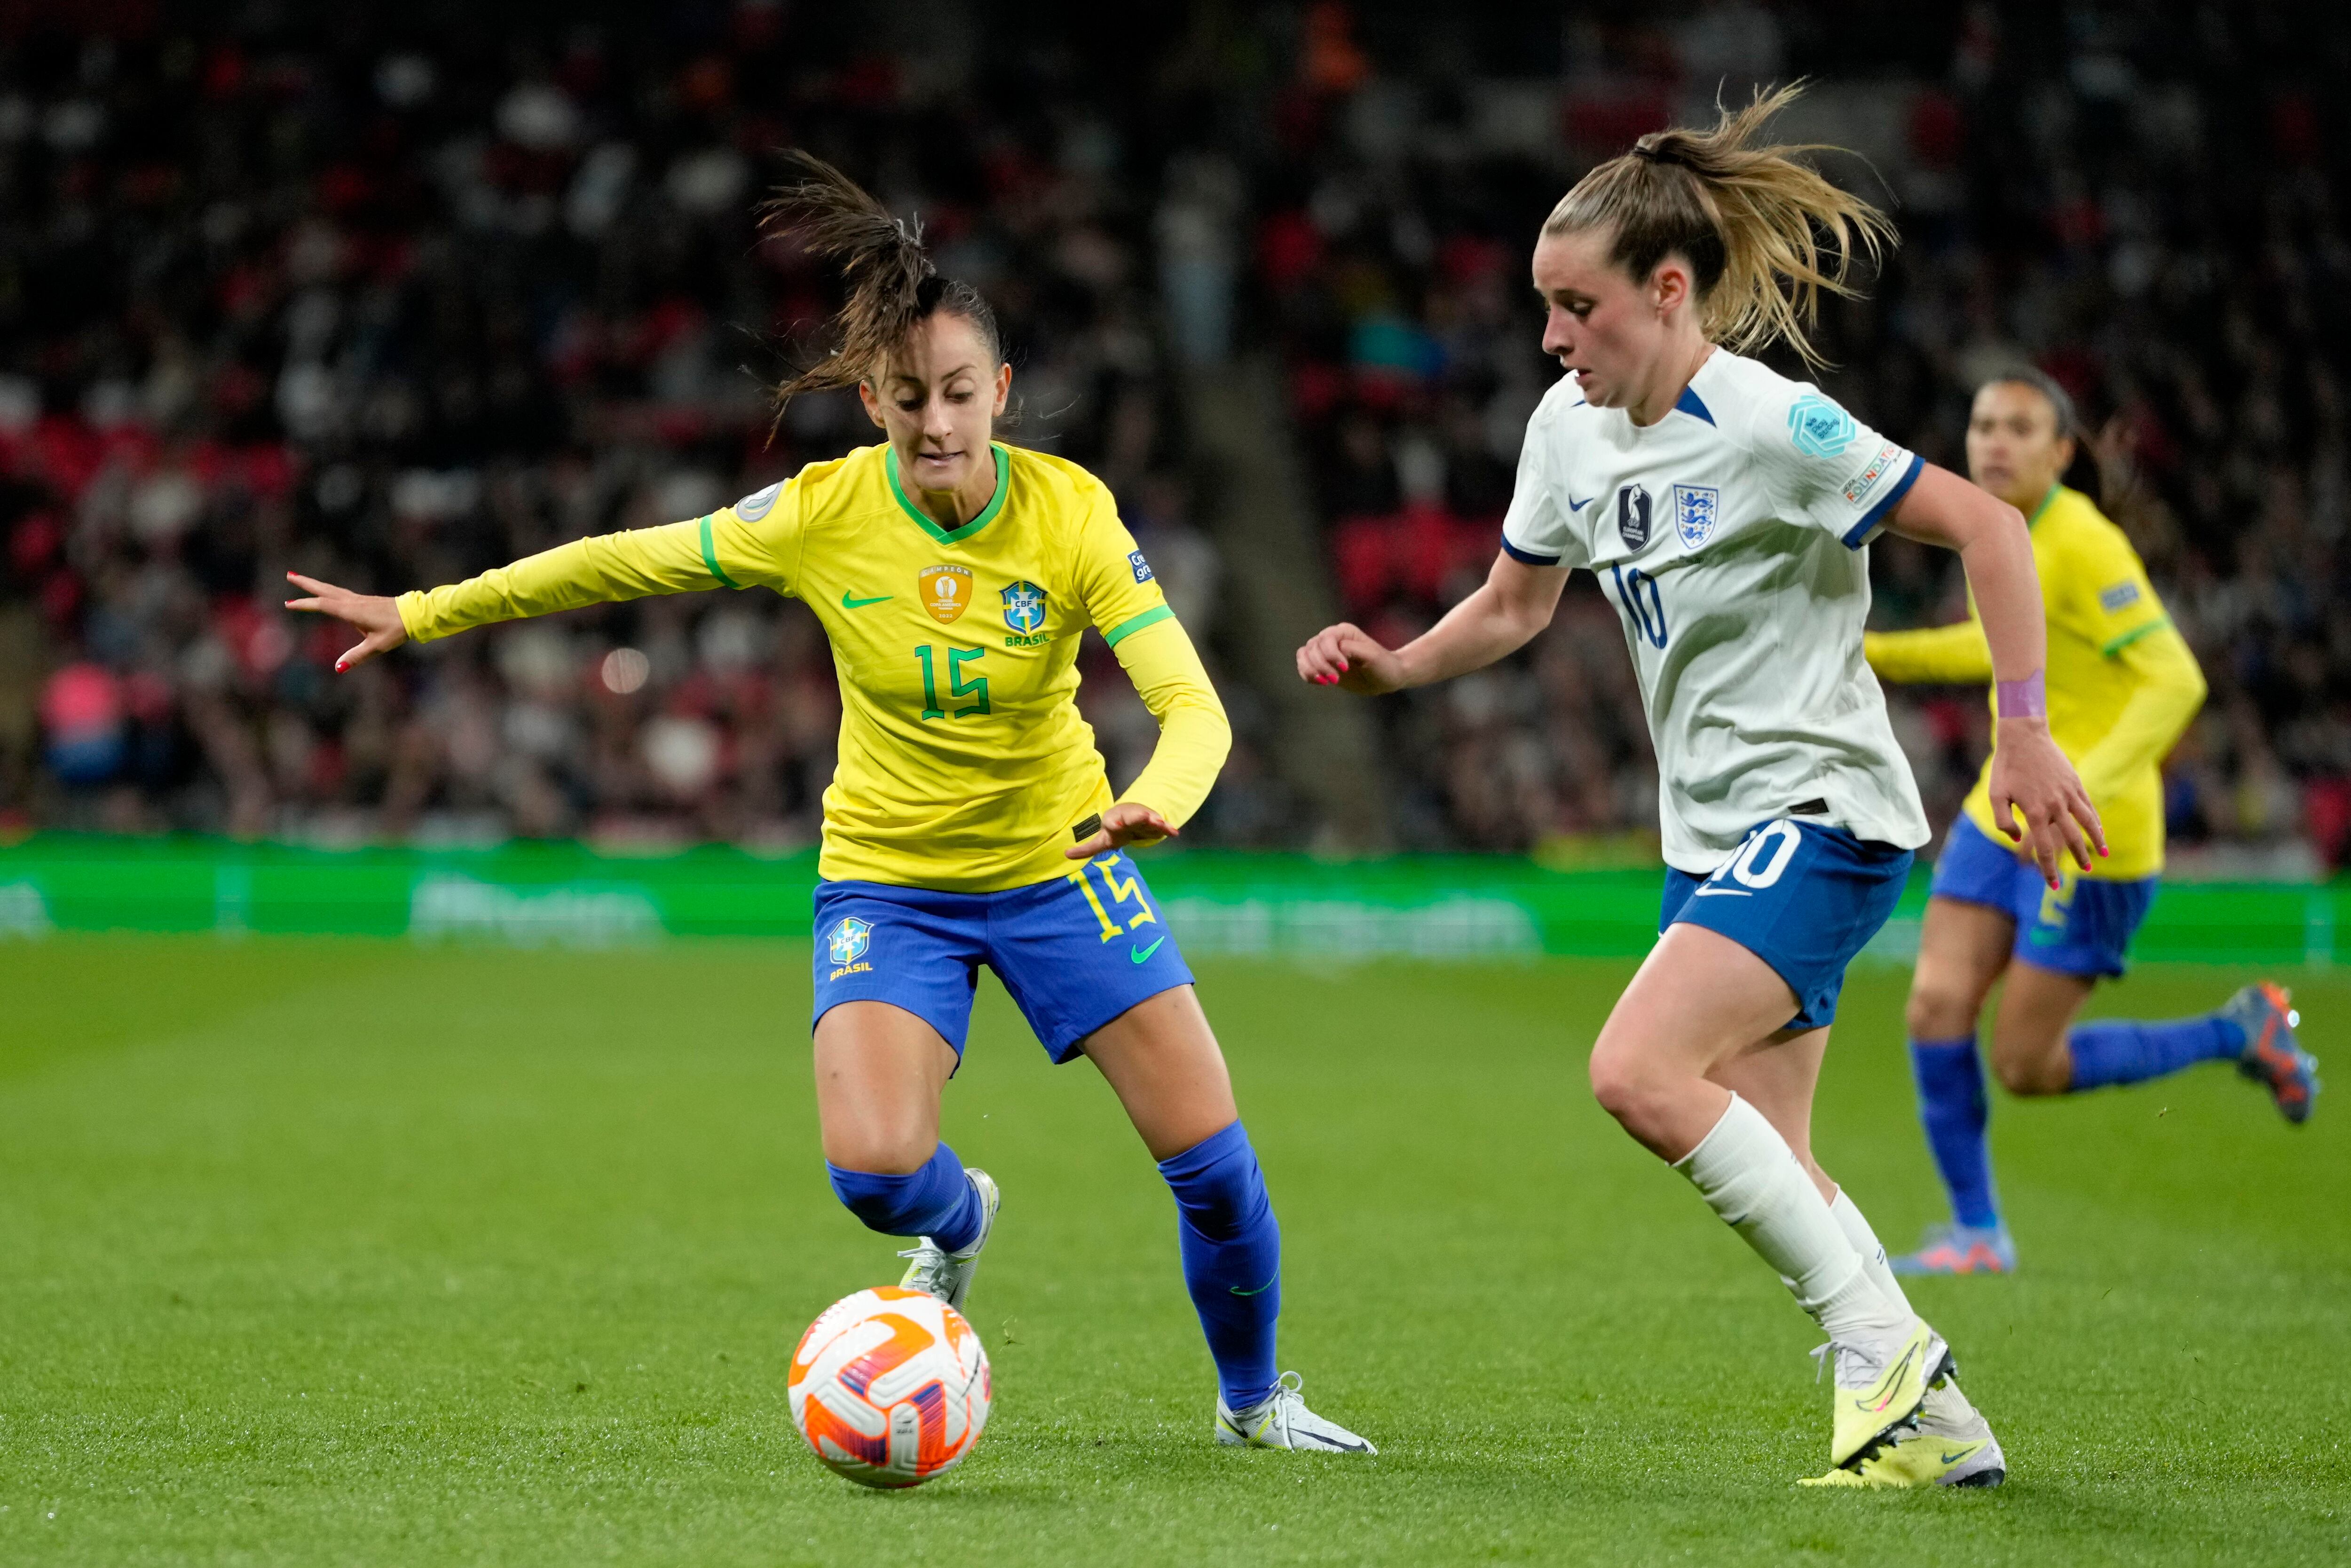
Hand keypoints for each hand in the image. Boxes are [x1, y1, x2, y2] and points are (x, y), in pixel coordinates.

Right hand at [283, 572, 408, 670]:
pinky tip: (328, 593)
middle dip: (306, 583)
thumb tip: (338, 668)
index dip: (305, 604)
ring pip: (332, 589)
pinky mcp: (365, 600)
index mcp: (351, 611)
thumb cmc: (396, 630)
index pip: (322, 605)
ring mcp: (359, 599)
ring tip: (302, 580)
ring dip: (316, 585)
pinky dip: (329, 590)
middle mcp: (353, 602)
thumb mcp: (377, 646)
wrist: (415, 614)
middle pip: (324, 590)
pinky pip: (341, 593)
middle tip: (289, 575)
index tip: (288, 604)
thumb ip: (356, 657)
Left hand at [1066, 801, 1176, 859]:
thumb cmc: (1115, 830)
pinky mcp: (1155, 823)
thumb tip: (1065, 854)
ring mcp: (1143, 819)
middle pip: (1133, 817)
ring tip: (1159, 822)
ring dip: (1154, 820)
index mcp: (1114, 822)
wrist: (1133, 817)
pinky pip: (1162, 825)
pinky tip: (1174, 832)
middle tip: (1144, 818)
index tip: (1114, 825)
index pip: (1112, 822)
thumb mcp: (1102, 841)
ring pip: (1148, 818)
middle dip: (1138, 817)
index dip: (1114, 823)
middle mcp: (1129, 818)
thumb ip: (1086, 849)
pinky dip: (1168, 828)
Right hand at [1296, 622, 1406, 693]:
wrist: (1386, 678)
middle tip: (1336, 680)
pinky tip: (1321, 682)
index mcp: (1344, 632)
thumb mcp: (1371, 656)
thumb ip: (1352, 649)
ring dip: (1310, 670)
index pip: (1326, 639)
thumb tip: (1336, 649)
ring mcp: (1325, 651)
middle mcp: (1332, 638)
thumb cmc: (1383, 666)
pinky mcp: (1322, 665)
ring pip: (1304, 654)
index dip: (1330, 654)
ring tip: (1325, 682)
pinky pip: (1303, 665)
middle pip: (1312, 647)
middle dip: (1321, 665)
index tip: (1345, 669)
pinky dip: (1307, 674)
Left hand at [1989, 716, 2106, 886]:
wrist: (2024, 737)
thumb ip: (2003, 821)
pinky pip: (2089, 806)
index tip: (2052, 884)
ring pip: (2087, 822)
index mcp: (2034, 812)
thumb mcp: (1996, 795)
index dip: (2048, 869)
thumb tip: (2017, 839)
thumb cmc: (2006, 767)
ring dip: (2096, 840)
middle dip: (2078, 858)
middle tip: (2085, 872)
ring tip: (2102, 855)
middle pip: (2070, 839)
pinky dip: (2095, 820)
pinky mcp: (2075, 782)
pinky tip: (2099, 830)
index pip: (2043, 848)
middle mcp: (2055, 805)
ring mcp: (2068, 793)